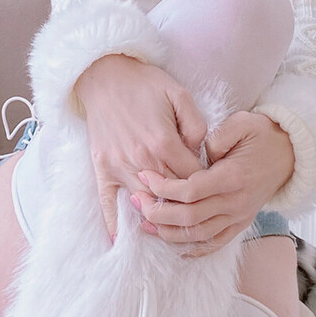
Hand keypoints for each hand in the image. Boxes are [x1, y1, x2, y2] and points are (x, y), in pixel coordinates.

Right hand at [75, 53, 206, 242]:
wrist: (104, 75)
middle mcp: (142, 160)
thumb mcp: (180, 94)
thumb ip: (196, 124)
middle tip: (198, 208)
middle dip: (186, 204)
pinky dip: (115, 224)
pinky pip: (107, 203)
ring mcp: (120, 166)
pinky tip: (121, 241)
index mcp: (164, 143)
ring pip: (144, 203)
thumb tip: (200, 150)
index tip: (212, 187)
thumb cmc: (144, 83)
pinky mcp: (102, 168)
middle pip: (171, 196)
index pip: (193, 179)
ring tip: (172, 225)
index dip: (206, 185)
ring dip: (159, 215)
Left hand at [132, 110, 295, 253]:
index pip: (191, 191)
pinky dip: (194, 249)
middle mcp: (235, 202)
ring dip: (169, 233)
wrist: (291, 154)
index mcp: (232, 177)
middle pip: (190, 217)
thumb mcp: (242, 122)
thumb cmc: (262, 135)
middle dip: (158, 212)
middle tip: (137, 201)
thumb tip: (198, 151)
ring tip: (145, 223)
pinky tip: (174, 246)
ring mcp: (239, 217)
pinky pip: (215, 244)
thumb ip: (217, 136)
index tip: (145, 177)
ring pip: (198, 235)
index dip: (164, 187)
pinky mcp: (240, 224)